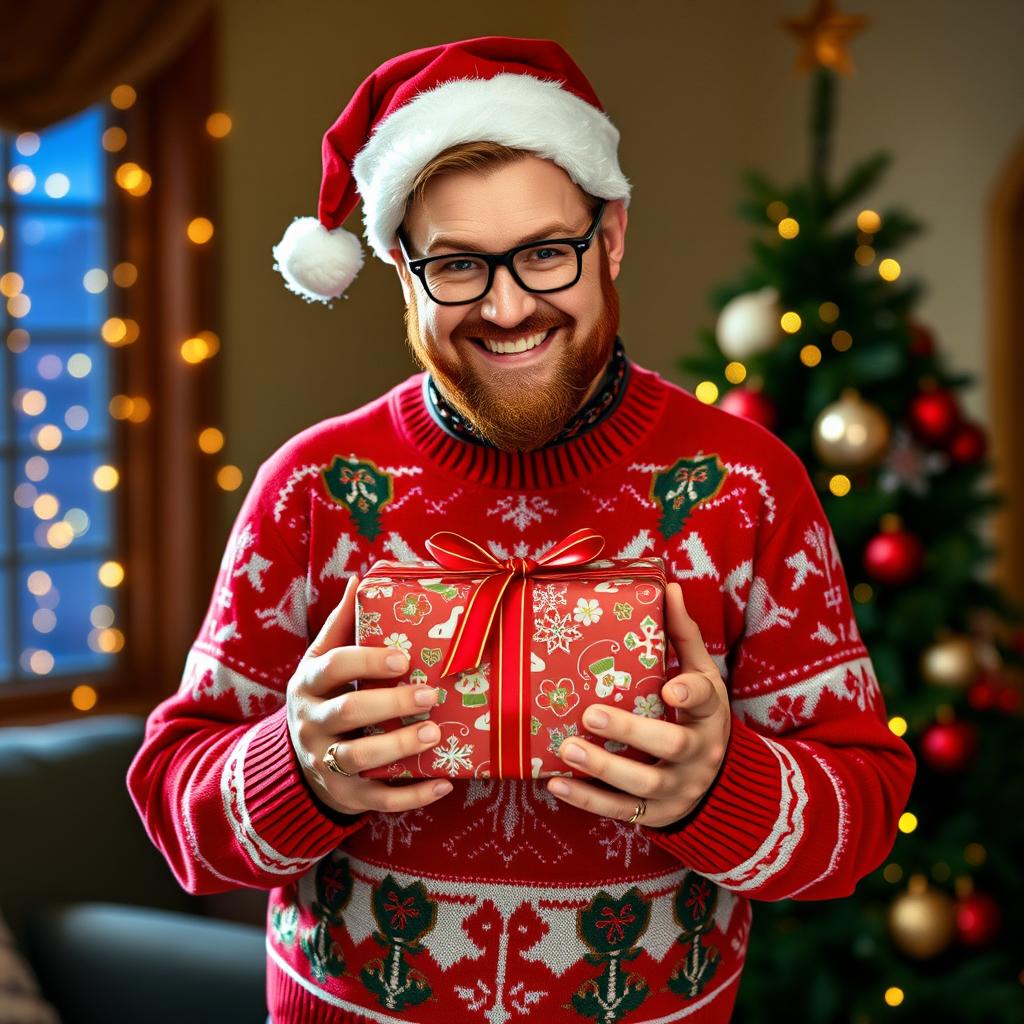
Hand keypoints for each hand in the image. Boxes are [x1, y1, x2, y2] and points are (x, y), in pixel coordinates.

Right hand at [286, 576, 453, 816]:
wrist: (297, 761)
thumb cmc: (325, 696)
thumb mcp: (322, 660)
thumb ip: (343, 624)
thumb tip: (362, 579)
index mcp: (309, 683)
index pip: (333, 666)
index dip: (367, 661)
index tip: (404, 658)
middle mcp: (312, 723)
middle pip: (348, 712)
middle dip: (390, 703)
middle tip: (431, 695)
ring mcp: (326, 762)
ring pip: (360, 759)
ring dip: (400, 747)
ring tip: (436, 734)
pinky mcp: (345, 796)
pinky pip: (378, 800)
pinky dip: (412, 795)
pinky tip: (444, 784)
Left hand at [545, 582, 730, 827]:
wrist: (718, 784)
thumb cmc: (697, 713)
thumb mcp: (701, 674)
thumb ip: (683, 636)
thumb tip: (670, 587)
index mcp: (710, 713)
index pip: (707, 699)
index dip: (692, 693)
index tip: (671, 685)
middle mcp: (699, 754)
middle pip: (671, 744)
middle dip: (631, 731)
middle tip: (591, 715)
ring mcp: (679, 789)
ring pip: (643, 784)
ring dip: (603, 768)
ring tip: (567, 749)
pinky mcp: (657, 816)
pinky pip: (621, 812)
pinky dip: (588, 800)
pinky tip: (556, 783)